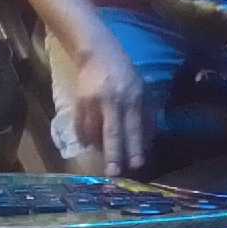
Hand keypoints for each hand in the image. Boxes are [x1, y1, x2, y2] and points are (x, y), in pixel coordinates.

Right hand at [73, 43, 144, 174]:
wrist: (97, 53)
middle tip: (113, 173)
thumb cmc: (125, 74)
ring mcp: (92, 102)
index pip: (133, 127)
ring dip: (99, 147)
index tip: (136, 165)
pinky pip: (80, 127)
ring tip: (103, 155)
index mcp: (131, 97)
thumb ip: (145, 114)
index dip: (134, 147)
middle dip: (113, 155)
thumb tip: (148, 142)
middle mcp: (112, 101)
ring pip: (93, 132)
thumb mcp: (141, 89)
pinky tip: (89, 144)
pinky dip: (85, 138)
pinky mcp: (78, 102)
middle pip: (111, 132)